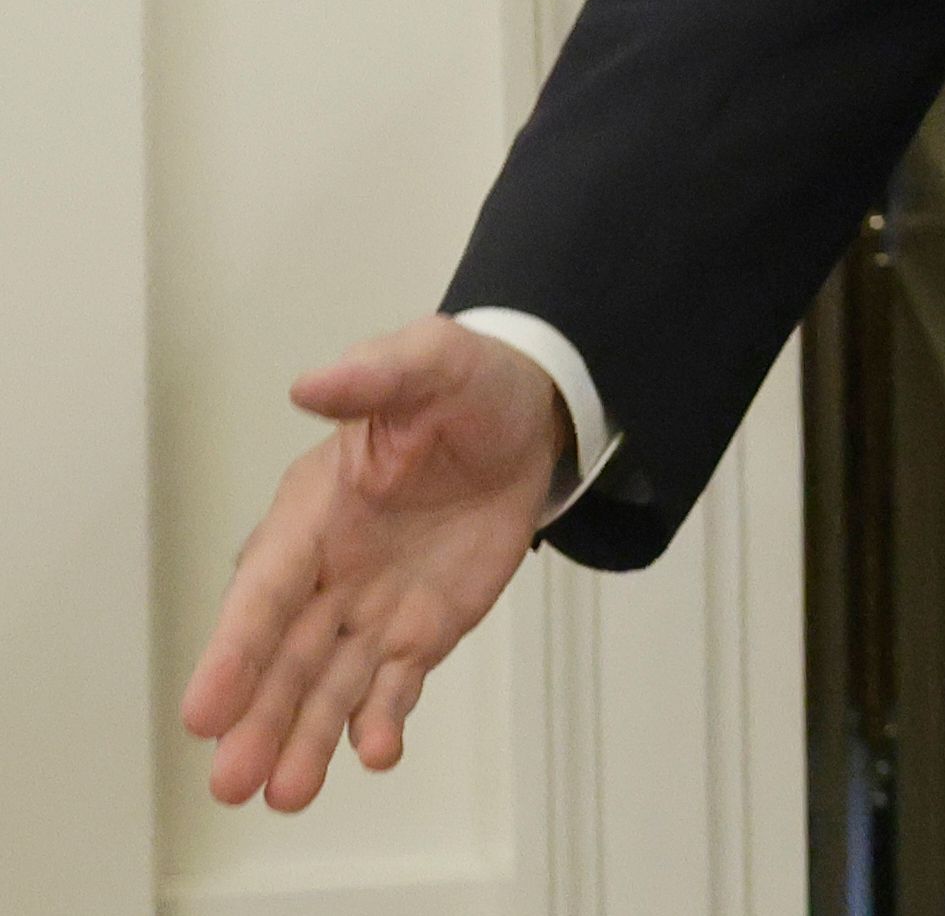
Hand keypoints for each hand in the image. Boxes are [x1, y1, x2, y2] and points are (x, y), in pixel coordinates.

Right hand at [180, 317, 568, 810]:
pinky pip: (395, 684)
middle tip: (229, 784)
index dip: (235, 651)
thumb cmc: (462, 386)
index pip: (266, 591)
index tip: (204, 710)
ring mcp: (372, 607)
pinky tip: (376, 755)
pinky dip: (383, 719)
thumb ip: (375, 376)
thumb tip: (311, 383)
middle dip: (257, 718)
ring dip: (307, 738)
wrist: (527, 414)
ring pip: (329, 684)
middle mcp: (329, 572)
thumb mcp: (428, 362)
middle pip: (284, 657)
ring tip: (288, 795)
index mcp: (312, 514)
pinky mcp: (420, 628)